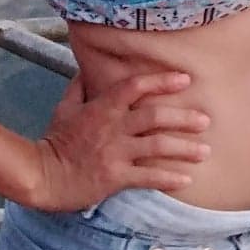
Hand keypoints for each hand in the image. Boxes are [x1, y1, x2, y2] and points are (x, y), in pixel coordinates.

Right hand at [29, 70, 210, 211]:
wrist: (43, 175)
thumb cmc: (55, 140)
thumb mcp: (65, 108)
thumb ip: (80, 88)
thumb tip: (88, 70)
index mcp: (102, 108)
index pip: (134, 87)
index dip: (160, 80)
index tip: (184, 79)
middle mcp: (113, 128)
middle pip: (155, 117)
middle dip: (183, 118)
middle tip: (206, 119)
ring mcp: (116, 153)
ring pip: (157, 147)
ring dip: (184, 149)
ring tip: (206, 151)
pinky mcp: (116, 177)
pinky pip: (148, 177)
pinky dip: (169, 178)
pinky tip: (186, 179)